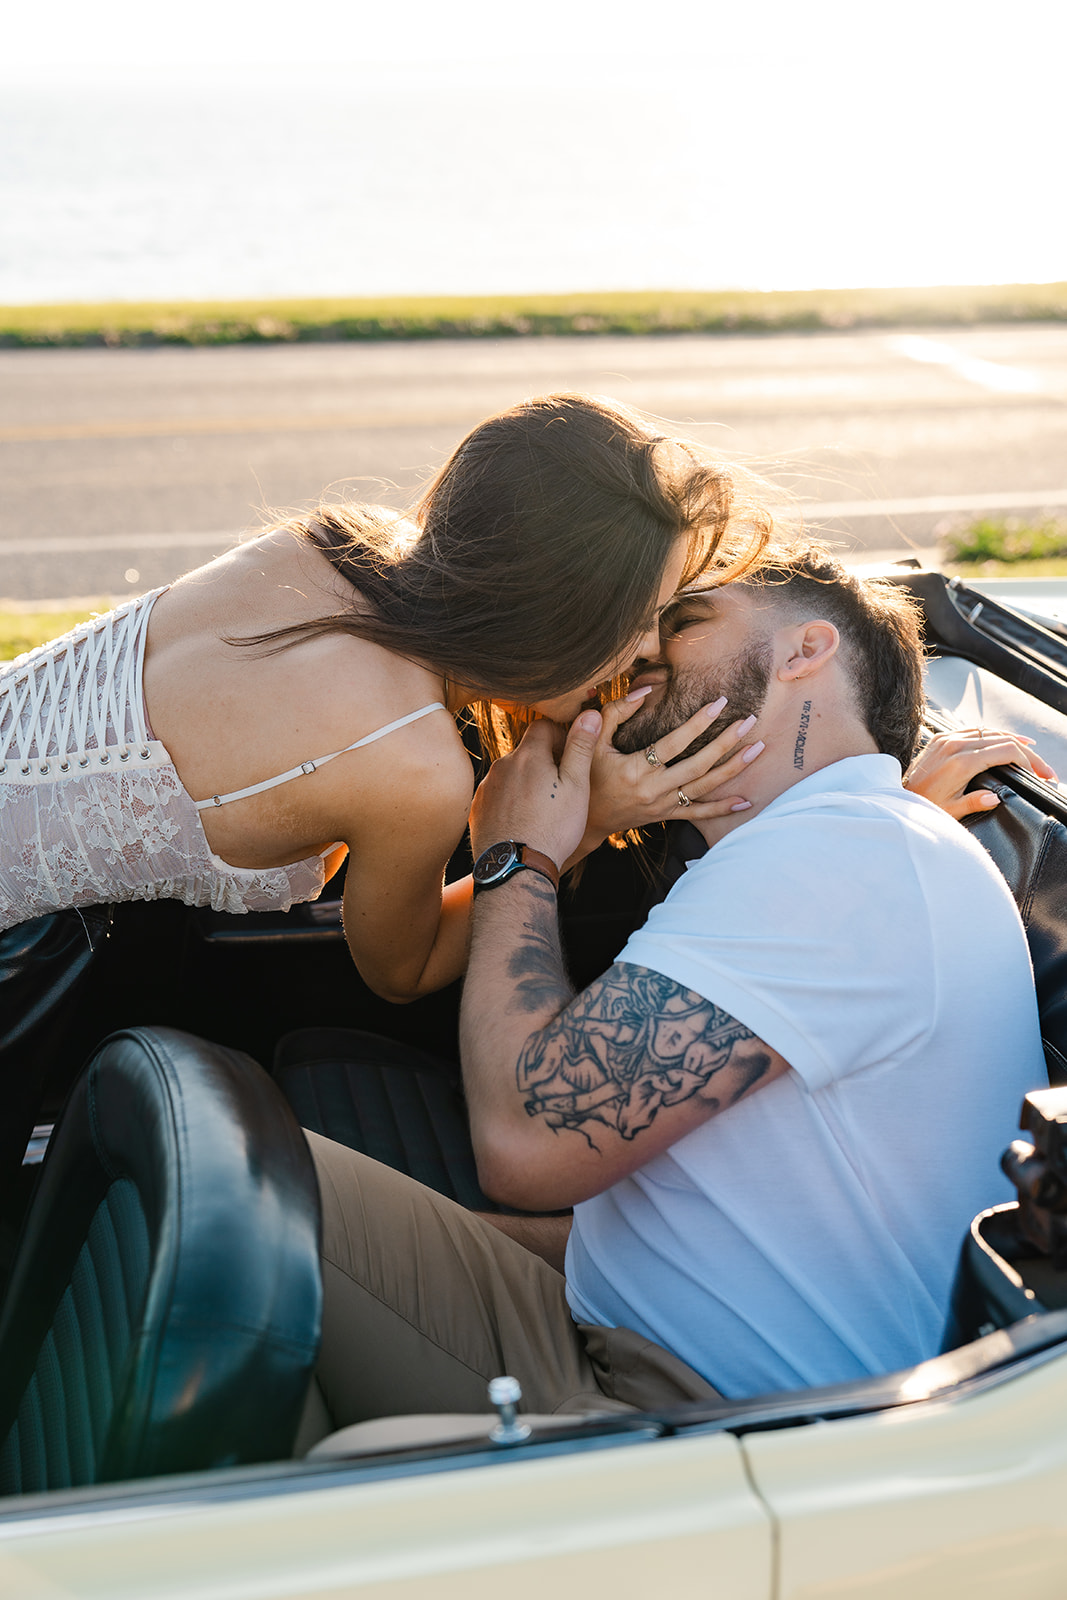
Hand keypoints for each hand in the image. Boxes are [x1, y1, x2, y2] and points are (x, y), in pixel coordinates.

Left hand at [469, 712, 602, 871]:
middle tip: (559, 787)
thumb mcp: (576, 786)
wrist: (517, 868)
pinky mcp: (477, 808)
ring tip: (541, 808)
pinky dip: (510, 800)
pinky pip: (497, 794)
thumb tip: (589, 713)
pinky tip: (522, 820)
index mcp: (528, 755)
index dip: (559, 737)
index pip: (542, 726)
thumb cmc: (553, 828)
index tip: (569, 758)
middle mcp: (502, 765)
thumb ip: (580, 747)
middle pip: (525, 751)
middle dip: (543, 761)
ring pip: (510, 773)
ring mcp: (486, 787)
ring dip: (525, 781)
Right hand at [577, 690, 763, 857]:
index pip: (674, 742)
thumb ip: (614, 713)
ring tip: (757, 749)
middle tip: (749, 721)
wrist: (586, 821)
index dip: (698, 722)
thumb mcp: (592, 743)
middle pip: (698, 764)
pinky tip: (746, 801)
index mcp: (636, 769)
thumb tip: (643, 691)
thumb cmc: (587, 776)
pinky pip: (698, 813)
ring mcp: (662, 805)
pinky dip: (722, 808)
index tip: (720, 703)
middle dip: (726, 742)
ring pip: (704, 787)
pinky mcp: (666, 815)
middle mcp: (654, 789)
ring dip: (733, 768)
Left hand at [904, 727, 1057, 819]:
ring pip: (989, 731)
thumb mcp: (950, 811)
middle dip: (1027, 754)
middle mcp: (954, 745)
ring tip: (1031, 751)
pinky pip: (973, 730)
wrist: (895, 797)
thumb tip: (996, 798)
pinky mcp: (940, 738)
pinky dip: (992, 735)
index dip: (1029, 761)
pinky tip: (1004, 741)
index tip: (1041, 775)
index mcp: (961, 762)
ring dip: (1013, 740)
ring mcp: (946, 739)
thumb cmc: (922, 806)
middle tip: (1043, 769)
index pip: (1006, 751)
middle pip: (1003, 739)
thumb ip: (974, 802)